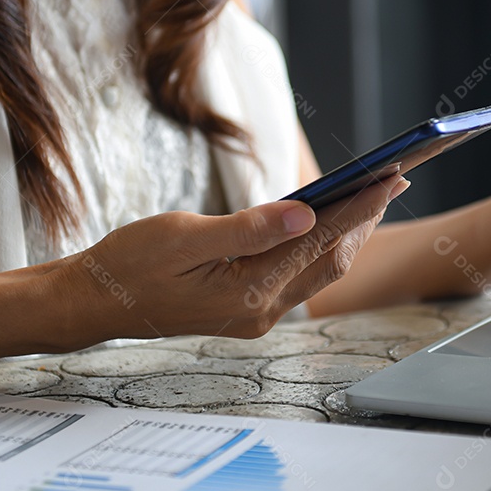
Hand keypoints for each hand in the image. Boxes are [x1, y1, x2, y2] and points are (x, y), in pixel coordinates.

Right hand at [58, 177, 409, 343]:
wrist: (95, 303)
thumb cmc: (129, 264)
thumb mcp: (182, 238)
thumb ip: (249, 229)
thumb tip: (307, 213)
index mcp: (248, 293)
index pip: (320, 240)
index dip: (359, 205)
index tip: (390, 174)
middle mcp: (261, 311)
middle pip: (332, 259)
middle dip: (365, 217)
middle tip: (395, 177)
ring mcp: (257, 316)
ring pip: (319, 269)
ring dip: (348, 232)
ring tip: (371, 194)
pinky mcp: (248, 311)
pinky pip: (299, 275)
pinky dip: (320, 245)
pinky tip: (328, 221)